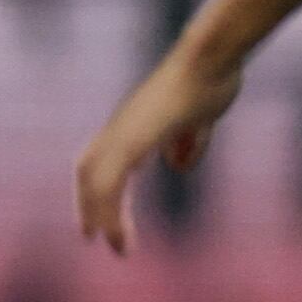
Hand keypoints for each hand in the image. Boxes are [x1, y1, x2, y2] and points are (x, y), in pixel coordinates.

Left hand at [75, 46, 243, 255]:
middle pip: (87, 169)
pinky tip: (120, 230)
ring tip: (116, 245)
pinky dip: (112, 209)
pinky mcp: (135, 136)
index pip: (99, 158)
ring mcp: (125, 129)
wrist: (214, 55)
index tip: (99, 213)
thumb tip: (178, 165)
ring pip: (95, 179)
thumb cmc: (212, 79)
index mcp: (134, 123)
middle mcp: (121, 126)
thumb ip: (188, 142)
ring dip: (102, 215)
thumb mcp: (201, 120)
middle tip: (92, 237)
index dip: (96, 187)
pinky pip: (113, 179)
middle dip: (88, 205)